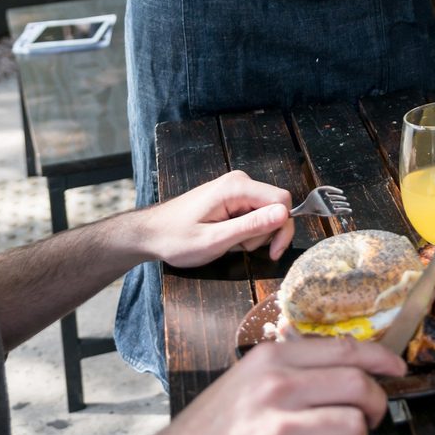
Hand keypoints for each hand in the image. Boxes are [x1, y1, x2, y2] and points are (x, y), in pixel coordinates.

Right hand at [116, 338, 401, 434]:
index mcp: (270, 359)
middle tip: (371, 417)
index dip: (381, 358)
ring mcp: (278, 427)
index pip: (345, 348)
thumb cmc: (213, 429)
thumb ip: (290, 367)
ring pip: (354, 427)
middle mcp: (276, 386)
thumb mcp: (246, 381)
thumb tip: (348, 361)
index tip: (398, 368)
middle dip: (376, 404)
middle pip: (358, 385)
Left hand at [132, 170, 294, 268]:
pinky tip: (228, 237)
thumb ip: (250, 226)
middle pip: (275, 206)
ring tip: (228, 243)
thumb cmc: (177, 239)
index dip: (282, 227)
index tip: (272, 252)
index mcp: (236, 187)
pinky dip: (245, 231)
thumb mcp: (215, 240)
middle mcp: (239, 182)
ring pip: (265, 212)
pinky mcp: (231, 197)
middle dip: (265, 233)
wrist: (151, 233)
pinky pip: (252, 213)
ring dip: (254, 234)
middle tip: (242, 250)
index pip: (281, 200)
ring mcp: (235, 189)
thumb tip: (283, 214)